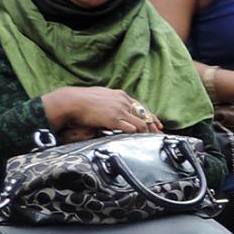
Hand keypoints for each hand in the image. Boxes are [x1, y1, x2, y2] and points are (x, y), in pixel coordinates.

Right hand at [46, 86, 161, 134]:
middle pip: (144, 114)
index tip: (157, 123)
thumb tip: (115, 107)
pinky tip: (139, 138)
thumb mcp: (102, 95)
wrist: (73, 101)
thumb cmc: (84, 100)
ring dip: (147, 131)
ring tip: (151, 138)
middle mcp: (123, 101)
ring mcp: (119, 110)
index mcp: (121, 95)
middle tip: (160, 132)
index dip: (150, 116)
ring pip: (140, 122)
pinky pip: (130, 127)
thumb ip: (112, 101)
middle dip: (153, 124)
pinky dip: (136, 133)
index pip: (141, 106)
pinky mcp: (113, 119)